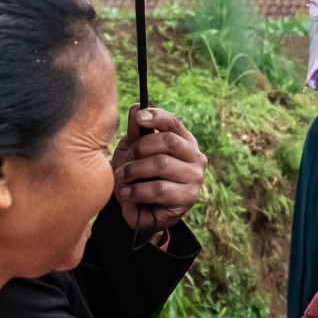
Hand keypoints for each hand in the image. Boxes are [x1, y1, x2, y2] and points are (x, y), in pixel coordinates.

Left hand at [112, 105, 208, 238]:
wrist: (137, 211)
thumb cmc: (137, 176)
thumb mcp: (132, 150)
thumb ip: (136, 130)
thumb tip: (137, 106)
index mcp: (184, 142)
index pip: (174, 123)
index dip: (157, 117)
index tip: (139, 118)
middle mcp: (195, 158)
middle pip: (169, 141)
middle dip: (141, 148)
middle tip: (127, 159)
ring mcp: (194, 178)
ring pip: (162, 164)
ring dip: (135, 170)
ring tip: (122, 177)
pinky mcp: (187, 198)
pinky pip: (159, 189)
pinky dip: (137, 190)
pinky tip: (128, 194)